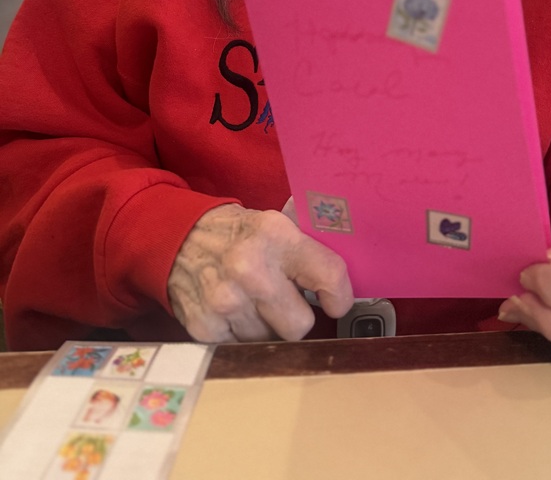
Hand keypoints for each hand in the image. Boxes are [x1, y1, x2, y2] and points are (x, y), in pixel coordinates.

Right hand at [168, 203, 353, 342]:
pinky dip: (241, 335)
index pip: (329, 275)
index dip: (339, 295)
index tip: (336, 302)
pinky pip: (242, 350)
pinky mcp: (204, 328)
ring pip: (271, 341)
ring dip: (267, 327)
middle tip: (285, 301)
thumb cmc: (236, 233)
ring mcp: (225, 302)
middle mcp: (251, 269)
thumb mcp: (273, 224)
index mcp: (276, 236)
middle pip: (301, 325)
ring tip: (254, 302)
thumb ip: (307, 248)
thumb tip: (349, 273)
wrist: (177, 237)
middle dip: (297, 317)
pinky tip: (233, 312)